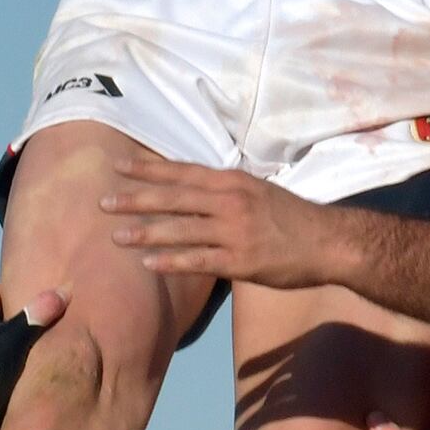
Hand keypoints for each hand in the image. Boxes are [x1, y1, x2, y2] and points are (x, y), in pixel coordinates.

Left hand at [101, 153, 346, 287]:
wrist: (326, 241)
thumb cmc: (291, 218)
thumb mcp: (258, 192)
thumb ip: (226, 192)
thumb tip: (195, 192)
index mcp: (232, 182)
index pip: (183, 172)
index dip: (150, 170)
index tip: (119, 166)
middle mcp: (229, 201)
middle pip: (174, 198)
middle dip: (136, 199)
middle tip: (103, 202)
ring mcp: (234, 231)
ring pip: (181, 229)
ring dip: (146, 231)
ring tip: (116, 236)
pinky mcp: (240, 260)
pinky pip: (198, 261)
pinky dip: (172, 261)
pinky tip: (149, 263)